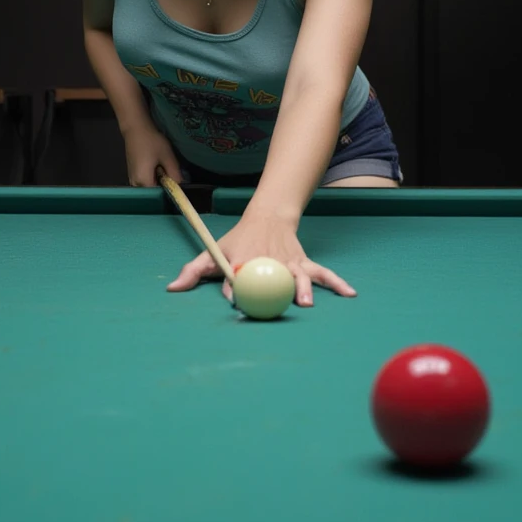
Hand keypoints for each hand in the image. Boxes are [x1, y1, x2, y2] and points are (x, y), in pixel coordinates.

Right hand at [124, 127, 181, 186]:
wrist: (136, 129)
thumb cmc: (151, 141)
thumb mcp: (167, 156)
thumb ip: (175, 173)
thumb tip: (180, 184)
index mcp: (143, 181)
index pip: (159, 194)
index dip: (168, 188)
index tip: (173, 179)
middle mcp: (135, 184)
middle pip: (153, 192)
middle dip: (162, 184)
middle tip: (166, 169)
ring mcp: (131, 179)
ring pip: (148, 186)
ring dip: (157, 179)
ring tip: (160, 165)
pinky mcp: (132, 173)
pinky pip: (144, 181)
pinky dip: (151, 176)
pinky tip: (154, 165)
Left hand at [167, 214, 356, 306]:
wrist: (267, 217)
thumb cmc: (238, 240)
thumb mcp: (214, 252)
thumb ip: (193, 272)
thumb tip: (171, 289)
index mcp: (245, 261)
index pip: (238, 276)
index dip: (233, 287)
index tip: (231, 297)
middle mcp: (269, 262)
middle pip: (274, 277)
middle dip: (276, 290)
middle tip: (279, 304)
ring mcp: (290, 263)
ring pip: (300, 275)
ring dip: (305, 288)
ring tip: (308, 303)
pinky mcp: (304, 262)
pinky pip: (322, 273)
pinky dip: (337, 282)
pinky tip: (350, 294)